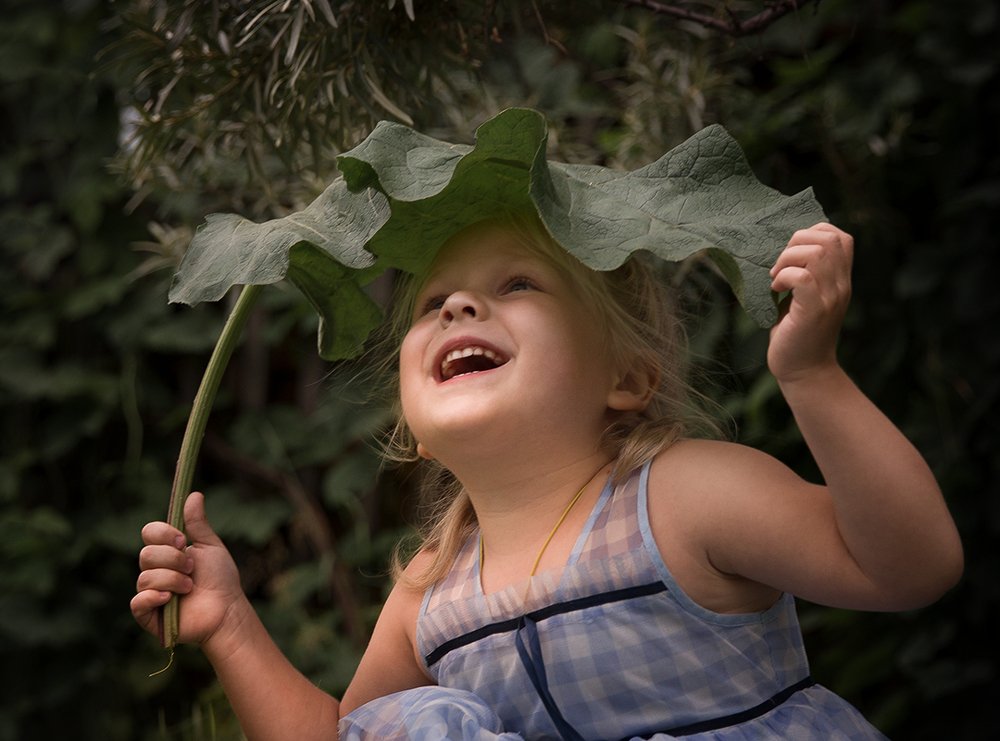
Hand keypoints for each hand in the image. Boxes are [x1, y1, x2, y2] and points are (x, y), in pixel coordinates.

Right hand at [131, 491, 243, 645]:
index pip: (149, 533)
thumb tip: (193, 494)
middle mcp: (155, 570)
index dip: (162, 534)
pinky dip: (153, 597)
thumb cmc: (220, 579)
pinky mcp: (148, 615)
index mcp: (167, 552)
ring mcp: (150, 592)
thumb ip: (197, 523)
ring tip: (191, 587)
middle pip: (146, 554)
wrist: (227, 610)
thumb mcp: (209, 547)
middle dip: (173, 559)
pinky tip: (170, 599)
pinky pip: (137, 602)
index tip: (182, 540)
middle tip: (192, 568)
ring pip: (145, 577)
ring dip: (173, 580)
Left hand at [768, 223, 853, 383]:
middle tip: (779, 267)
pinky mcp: (813, 311)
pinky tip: (776, 289)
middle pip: (828, 238)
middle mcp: (840, 285)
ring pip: (816, 253)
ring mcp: (829, 298)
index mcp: (841, 279)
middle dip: (796, 243)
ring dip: (787, 259)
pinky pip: (802, 277)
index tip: (792, 254)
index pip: (841, 237)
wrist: (804, 370)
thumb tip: (785, 248)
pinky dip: (784, 276)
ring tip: (777, 278)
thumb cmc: (797, 333)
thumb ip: (806, 273)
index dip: (813, 234)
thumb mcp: (806, 297)